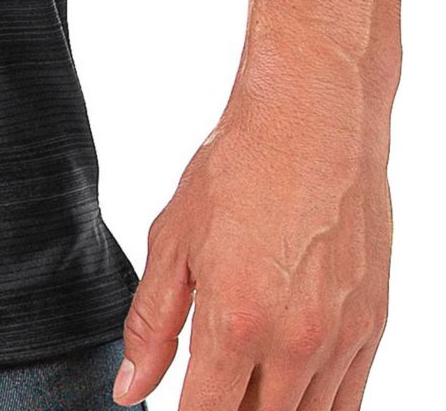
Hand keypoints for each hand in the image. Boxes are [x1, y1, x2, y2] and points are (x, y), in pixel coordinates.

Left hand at [116, 82, 390, 409]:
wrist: (312, 120)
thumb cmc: (238, 169)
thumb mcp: (173, 240)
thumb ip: (151, 325)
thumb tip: (130, 389)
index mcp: (235, 321)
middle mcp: (294, 343)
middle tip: (208, 390)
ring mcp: (340, 340)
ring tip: (244, 388)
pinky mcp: (372, 327)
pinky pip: (349, 403)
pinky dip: (316, 408)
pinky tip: (289, 390)